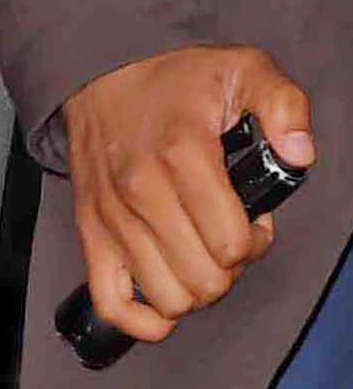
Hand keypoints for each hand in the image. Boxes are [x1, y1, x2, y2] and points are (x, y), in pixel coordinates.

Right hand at [63, 44, 315, 345]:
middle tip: (225, 235)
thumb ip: (284, 105)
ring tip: (195, 253)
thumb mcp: (244, 70)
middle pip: (204, 281)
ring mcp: (111, 217)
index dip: (255, 240)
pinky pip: (111, 302)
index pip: (231, 244)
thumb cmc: (175, 77)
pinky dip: (142, 319)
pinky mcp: (88, 231)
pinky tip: (163, 300)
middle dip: (228, 268)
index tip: (251, 218)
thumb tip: (298, 154)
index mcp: (182, 156)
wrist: (100, 69)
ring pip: (168, 298)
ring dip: (193, 288)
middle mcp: (141, 192)